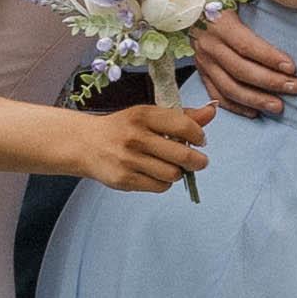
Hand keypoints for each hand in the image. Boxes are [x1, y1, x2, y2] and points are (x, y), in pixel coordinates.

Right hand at [74, 100, 210, 193]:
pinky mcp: (123, 180)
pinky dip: (163, 183)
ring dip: (178, 172)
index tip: (199, 139)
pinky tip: (155, 174)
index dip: (199, 135)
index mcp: (144, 115)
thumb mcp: (149, 115)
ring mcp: (128, 160)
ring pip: (173, 174)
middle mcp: (135, 137)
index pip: (184, 126)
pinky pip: (159, 187)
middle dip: (197, 161)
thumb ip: (182, 115)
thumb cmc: (123, 128)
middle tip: (198, 161)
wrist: (84, 144)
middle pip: (183, 155)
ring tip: (171, 166)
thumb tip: (212, 110)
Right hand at [188, 0, 296, 120]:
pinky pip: (216, 94)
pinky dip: (234, 106)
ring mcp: (202, 62)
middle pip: (240, 70)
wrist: (178, 2)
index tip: (292, 67)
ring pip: (228, 87)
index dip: (269, 58)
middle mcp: (208, 46)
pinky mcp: (200, 71)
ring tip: (280, 107)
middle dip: (269, 82)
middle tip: (295, 88)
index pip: (246, 46)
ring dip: (254, 100)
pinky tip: (254, 113)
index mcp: (217, 25)